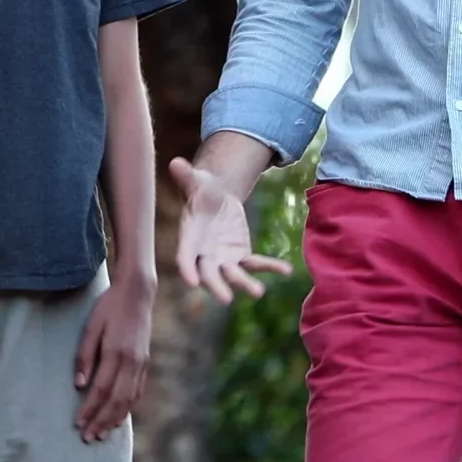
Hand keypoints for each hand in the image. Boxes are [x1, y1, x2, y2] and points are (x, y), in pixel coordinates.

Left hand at [74, 272, 153, 441]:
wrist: (137, 294)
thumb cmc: (109, 308)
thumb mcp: (91, 327)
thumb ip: (84, 356)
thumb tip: (79, 384)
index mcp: (116, 352)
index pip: (101, 389)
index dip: (89, 409)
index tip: (78, 424)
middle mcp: (132, 362)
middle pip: (116, 401)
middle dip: (101, 422)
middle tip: (88, 438)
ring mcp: (141, 363)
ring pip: (129, 400)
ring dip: (115, 419)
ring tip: (102, 434)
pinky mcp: (145, 362)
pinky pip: (137, 391)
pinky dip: (127, 407)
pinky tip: (119, 416)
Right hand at [169, 156, 292, 304]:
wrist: (217, 197)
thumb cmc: (202, 189)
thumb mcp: (196, 181)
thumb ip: (186, 176)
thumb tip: (175, 162)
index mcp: (189, 238)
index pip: (185, 257)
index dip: (187, 269)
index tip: (191, 282)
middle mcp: (204, 254)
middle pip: (209, 274)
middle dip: (217, 286)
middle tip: (226, 299)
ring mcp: (223, 259)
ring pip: (234, 275)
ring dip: (245, 284)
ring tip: (259, 292)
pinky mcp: (241, 257)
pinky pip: (255, 264)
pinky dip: (270, 267)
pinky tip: (286, 270)